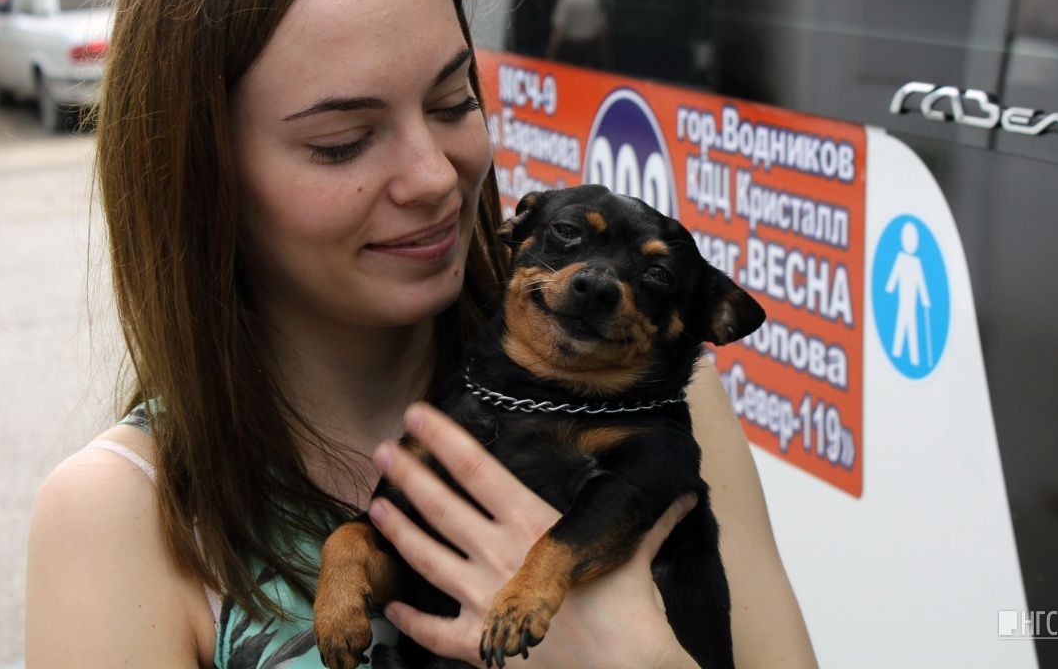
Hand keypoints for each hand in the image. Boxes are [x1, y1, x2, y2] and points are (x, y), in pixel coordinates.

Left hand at [371, 402, 698, 668]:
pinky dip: (409, 620)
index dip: (442, 439)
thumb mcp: (636, 554)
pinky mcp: (479, 644)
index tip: (417, 413)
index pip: (476, 470)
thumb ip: (650, 523)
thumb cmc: (629, 610)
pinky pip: (433, 630)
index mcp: (530, 524)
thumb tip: (682, 495)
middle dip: (408, 475)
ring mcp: (483, 599)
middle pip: (441, 506)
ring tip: (374, 507)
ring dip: (397, 530)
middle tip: (381, 449)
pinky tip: (393, 607)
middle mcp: (497, 554)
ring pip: (426, 557)